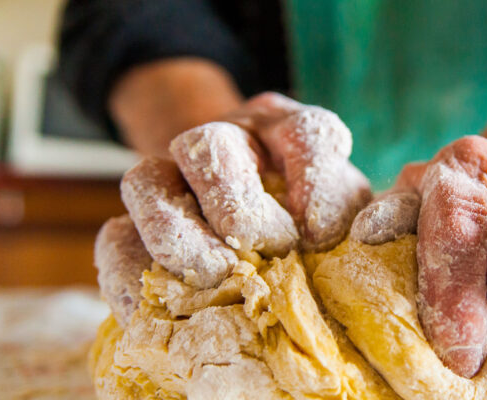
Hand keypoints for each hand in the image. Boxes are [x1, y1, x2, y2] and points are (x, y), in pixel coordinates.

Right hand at [95, 93, 370, 322]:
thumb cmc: (318, 222)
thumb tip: (370, 235)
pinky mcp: (139, 221)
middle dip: (237, 209)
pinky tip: (157, 309)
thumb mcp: (351, 210)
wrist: (257, 228)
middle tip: (266, 254)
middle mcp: (227, 139)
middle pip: (209, 146)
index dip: (314, 179)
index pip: (306, 132)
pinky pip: (113, 240)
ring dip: (178, 238)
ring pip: (145, 180)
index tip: (322, 235)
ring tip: (217, 278)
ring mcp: (172, 172)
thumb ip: (373, 216)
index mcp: (289, 130)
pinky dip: (132, 277)